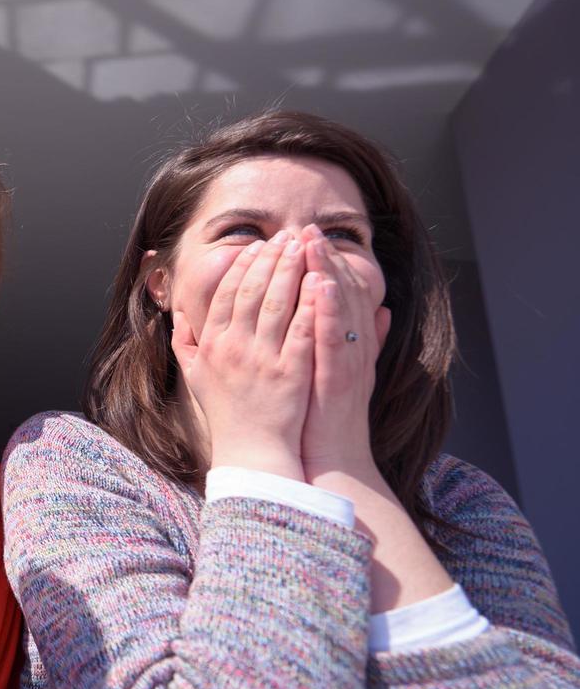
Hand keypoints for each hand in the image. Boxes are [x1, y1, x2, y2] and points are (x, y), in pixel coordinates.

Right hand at [170, 230, 318, 479]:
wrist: (251, 452)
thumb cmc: (226, 415)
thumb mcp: (195, 377)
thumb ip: (184, 342)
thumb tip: (178, 313)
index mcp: (213, 345)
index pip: (226, 294)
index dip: (243, 266)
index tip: (257, 247)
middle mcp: (235, 347)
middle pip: (253, 291)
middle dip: (271, 258)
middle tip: (286, 236)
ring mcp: (263, 359)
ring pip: (278, 303)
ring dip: (292, 270)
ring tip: (305, 248)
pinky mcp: (291, 372)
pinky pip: (303, 330)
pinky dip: (313, 303)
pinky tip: (323, 282)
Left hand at [298, 226, 391, 475]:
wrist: (332, 461)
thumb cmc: (322, 417)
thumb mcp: (334, 372)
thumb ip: (351, 342)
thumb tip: (381, 312)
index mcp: (347, 346)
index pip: (339, 293)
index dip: (326, 262)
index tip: (307, 236)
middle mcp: (352, 348)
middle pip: (341, 292)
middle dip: (324, 258)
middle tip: (307, 228)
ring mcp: (347, 361)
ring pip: (340, 308)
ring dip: (327, 272)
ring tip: (312, 244)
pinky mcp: (338, 377)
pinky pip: (334, 338)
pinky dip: (329, 311)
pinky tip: (320, 286)